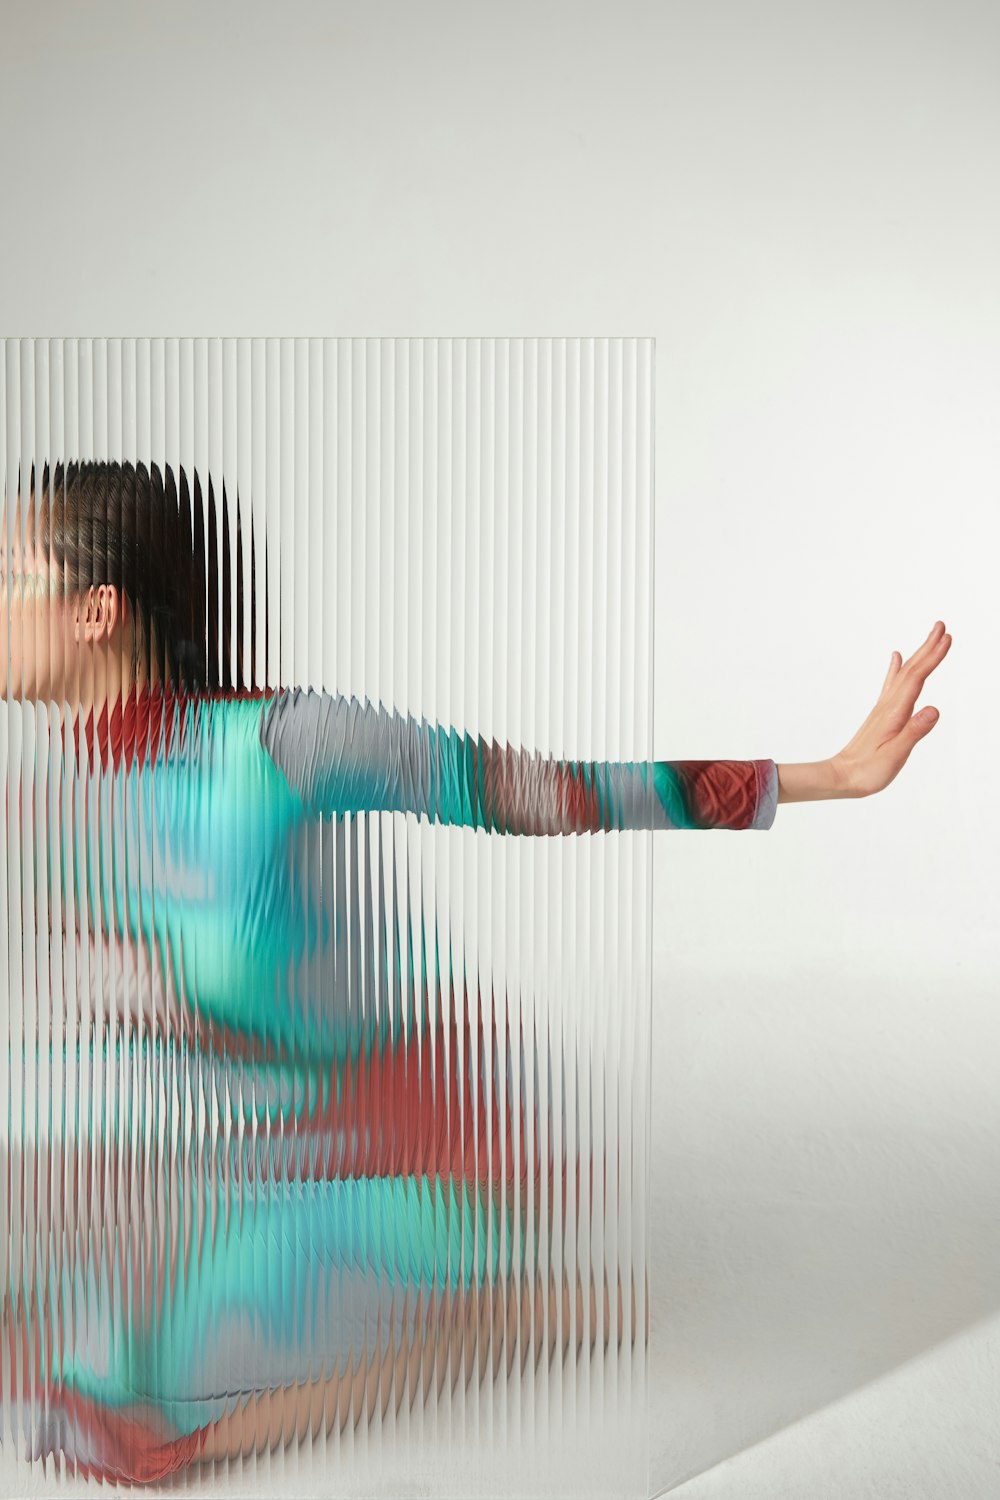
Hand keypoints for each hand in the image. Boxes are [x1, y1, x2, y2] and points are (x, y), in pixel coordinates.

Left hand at [832, 621, 950, 797]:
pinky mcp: (882, 715)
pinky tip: (897, 659)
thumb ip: (914, 731)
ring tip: (930, 639)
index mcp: (894, 712)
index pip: (917, 678)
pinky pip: (892, 685)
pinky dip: (897, 669)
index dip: (933, 658)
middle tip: (942, 626)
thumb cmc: (868, 771)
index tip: (947, 639)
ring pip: (904, 674)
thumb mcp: (896, 755)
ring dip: (918, 655)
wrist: (841, 778)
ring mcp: (884, 708)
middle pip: (911, 670)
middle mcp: (888, 705)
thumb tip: (934, 709)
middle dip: (928, 648)